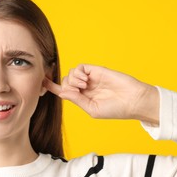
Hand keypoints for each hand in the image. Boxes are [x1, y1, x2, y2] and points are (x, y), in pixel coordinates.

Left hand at [44, 64, 158, 123]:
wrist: (133, 101)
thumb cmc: (116, 109)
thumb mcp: (92, 109)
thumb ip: (77, 100)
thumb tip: (62, 92)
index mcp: (83, 98)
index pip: (64, 91)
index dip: (52, 86)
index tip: (42, 82)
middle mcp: (85, 87)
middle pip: (65, 82)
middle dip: (66, 86)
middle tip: (78, 90)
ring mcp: (90, 78)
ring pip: (71, 74)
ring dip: (73, 80)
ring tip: (84, 86)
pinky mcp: (97, 70)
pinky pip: (80, 67)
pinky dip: (78, 73)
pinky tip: (85, 80)